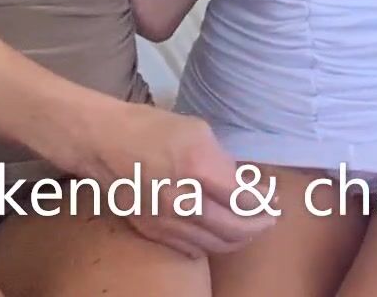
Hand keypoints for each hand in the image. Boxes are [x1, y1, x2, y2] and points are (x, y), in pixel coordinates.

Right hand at [54, 97, 273, 257]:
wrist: (103, 142)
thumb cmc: (150, 128)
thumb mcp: (197, 130)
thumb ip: (223, 160)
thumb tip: (242, 184)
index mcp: (199, 167)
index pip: (245, 199)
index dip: (265, 201)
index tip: (273, 196)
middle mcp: (184, 200)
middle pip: (235, 229)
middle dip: (259, 225)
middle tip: (269, 218)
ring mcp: (167, 220)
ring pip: (216, 244)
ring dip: (239, 239)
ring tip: (249, 229)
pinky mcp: (152, 230)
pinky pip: (192, 248)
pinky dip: (212, 245)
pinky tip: (218, 234)